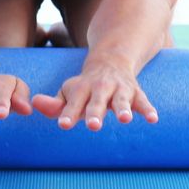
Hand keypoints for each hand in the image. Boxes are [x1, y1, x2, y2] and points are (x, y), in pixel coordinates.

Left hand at [31, 59, 157, 130]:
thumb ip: (53, 105)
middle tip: (93, 126)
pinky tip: (153, 119)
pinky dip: (148, 110)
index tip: (63, 124)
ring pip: (121, 100)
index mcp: (81, 90)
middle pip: (97, 102)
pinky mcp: (136, 93)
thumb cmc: (85, 87)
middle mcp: (100, 89)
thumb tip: (34, 105)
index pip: (73, 103)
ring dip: (122, 109)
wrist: (111, 62)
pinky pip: (143, 102)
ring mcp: (119, 90)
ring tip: (125, 119)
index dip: (68, 113)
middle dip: (95, 113)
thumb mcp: (68, 93)